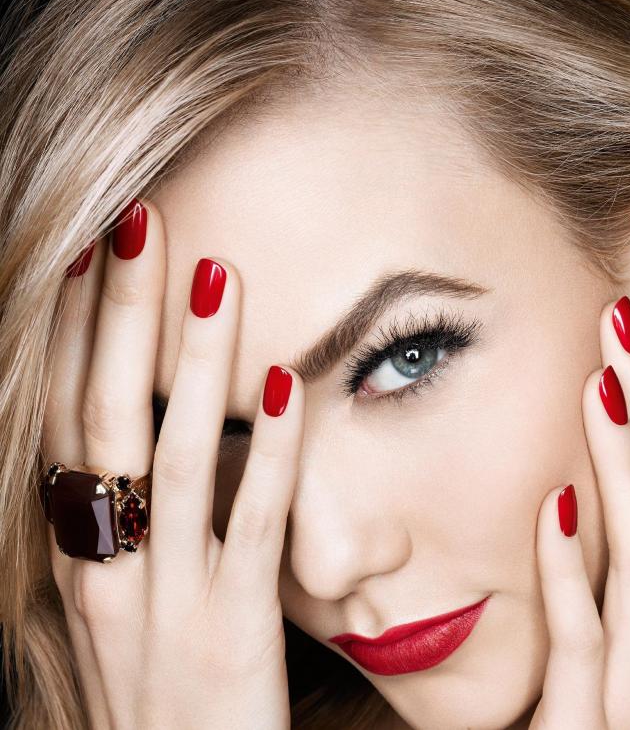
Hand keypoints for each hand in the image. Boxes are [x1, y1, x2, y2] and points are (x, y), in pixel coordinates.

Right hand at [42, 199, 301, 729]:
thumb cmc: (153, 682)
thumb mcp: (119, 596)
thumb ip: (125, 517)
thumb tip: (139, 435)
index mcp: (76, 549)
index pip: (68, 416)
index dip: (73, 331)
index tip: (92, 252)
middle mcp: (104, 565)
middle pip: (108, 414)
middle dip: (122, 315)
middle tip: (143, 223)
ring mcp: (163, 599)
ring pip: (175, 456)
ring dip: (195, 360)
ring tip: (217, 275)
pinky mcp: (230, 633)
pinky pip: (249, 528)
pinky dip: (267, 454)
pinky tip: (285, 384)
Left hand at [530, 296, 629, 728]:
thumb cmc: (589, 707)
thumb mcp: (618, 625)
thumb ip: (609, 560)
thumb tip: (583, 470)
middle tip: (622, 322)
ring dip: (624, 463)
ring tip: (596, 383)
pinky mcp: (587, 727)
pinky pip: (584, 637)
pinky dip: (570, 568)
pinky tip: (552, 504)